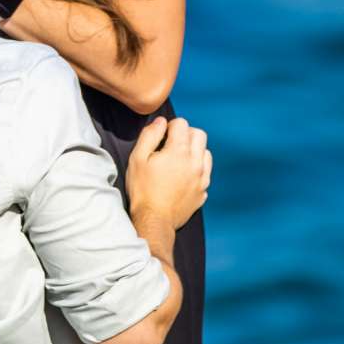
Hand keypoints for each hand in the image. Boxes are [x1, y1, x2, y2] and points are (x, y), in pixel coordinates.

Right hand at [126, 116, 210, 230]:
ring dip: (194, 151)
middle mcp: (195, 162)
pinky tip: (183, 177)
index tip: (161, 137)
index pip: (182, 123)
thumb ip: (149, 135)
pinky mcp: (203, 191)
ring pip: (206, 152)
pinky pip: (206, 172)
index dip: (169, 126)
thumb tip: (161, 122)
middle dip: (185, 134)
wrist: (154, 221)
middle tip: (170, 145)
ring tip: (178, 161)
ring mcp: (202, 178)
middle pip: (199, 134)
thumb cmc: (143, 190)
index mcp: (179, 151)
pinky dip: (197, 169)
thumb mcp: (137, 159)